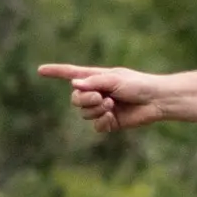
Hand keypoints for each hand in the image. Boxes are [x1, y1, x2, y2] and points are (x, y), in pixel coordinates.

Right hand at [36, 63, 168, 131]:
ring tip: (112, 105)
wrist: (156, 101)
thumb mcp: (116, 79)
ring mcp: (102, 108)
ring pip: (84, 113)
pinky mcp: (110, 122)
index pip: (71, 74)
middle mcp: (96, 92)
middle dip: (85, 99)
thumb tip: (73, 84)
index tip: (40, 70)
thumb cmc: (138, 85)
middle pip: (75, 99)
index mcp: (96, 78)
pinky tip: (112, 117)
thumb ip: (94, 82)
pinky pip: (95, 126)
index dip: (56, 72)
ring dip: (96, 110)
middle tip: (102, 97)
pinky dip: (102, 122)